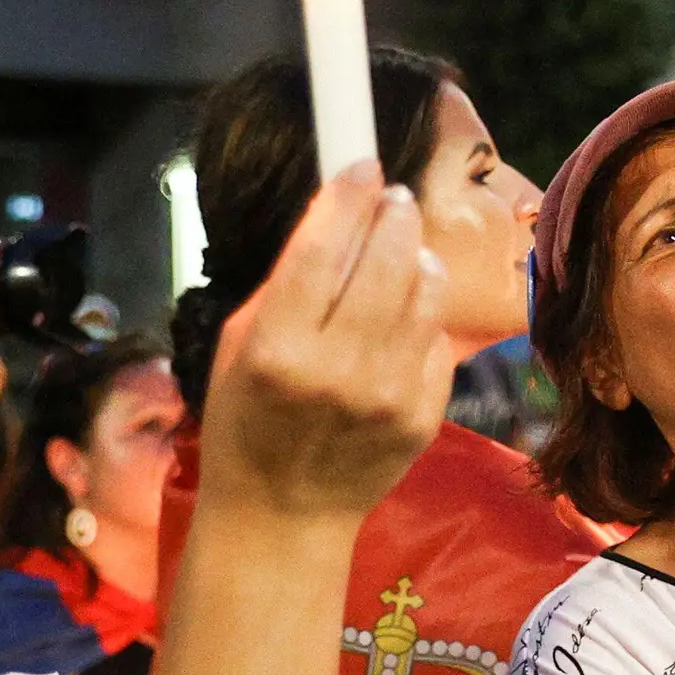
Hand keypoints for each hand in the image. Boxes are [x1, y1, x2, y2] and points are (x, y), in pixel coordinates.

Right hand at [194, 164, 458, 525]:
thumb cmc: (248, 418)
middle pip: (390, 257)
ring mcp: (389, 395)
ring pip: (425, 289)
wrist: (284, 513)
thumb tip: (340, 207)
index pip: (326, 248)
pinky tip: (395, 325)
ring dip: (415, 258)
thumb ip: (288, 278)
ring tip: (394, 258)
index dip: (350, 194)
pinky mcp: (425, 415)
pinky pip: (436, 336)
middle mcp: (338, 370)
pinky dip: (420, 316)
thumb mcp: (238, 342)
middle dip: (394, 213)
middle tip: (391, 199)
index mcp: (277, 349)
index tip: (362, 162)